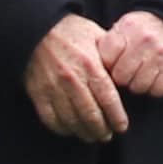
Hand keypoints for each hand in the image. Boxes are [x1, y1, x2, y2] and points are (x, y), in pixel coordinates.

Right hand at [24, 14, 130, 145]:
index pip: (108, 99)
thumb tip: (125, 73)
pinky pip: (51, 119)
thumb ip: (111, 55)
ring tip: (92, 136)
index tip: (121, 127)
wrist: (37, 27)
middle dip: (101, 130)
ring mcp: (53, 87)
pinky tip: (70, 129)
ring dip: (84, 133)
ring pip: (72, 121)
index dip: (116, 117)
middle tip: (107, 135)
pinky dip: (62, 129)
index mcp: (90, 64)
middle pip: (90, 115)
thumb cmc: (71, 31)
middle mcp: (72, 79)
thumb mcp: (96, 35)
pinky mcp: (38, 93)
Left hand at [97, 12, 162, 99]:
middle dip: (120, 79)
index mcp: (128, 27)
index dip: (107, 66)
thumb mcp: (123, 27)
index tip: (110, 66)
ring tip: (138, 76)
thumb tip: (93, 67)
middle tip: (124, 74)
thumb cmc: (142, 30)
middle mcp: (146, 40)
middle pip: (121, 76)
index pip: (107, 58)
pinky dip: (153, 89)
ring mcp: (162, 54)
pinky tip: (152, 79)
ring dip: (136, 85)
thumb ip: (108, 43)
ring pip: (139, 86)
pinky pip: (158, 90)